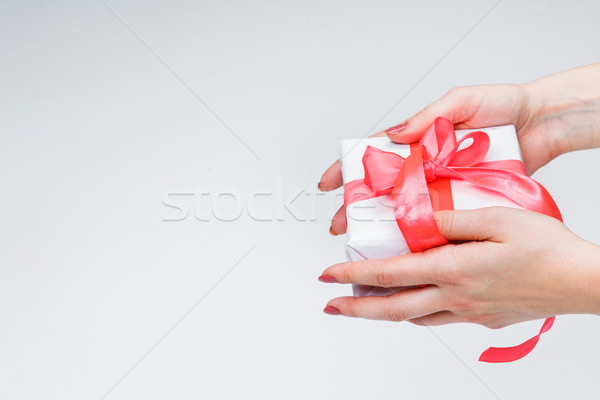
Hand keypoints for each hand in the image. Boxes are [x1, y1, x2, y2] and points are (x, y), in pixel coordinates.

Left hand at [319, 207, 599, 327]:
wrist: (582, 282)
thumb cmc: (547, 249)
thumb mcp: (497, 218)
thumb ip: (452, 218)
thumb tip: (420, 218)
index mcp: (455, 269)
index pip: (391, 274)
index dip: (354, 275)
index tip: (330, 274)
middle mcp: (456, 297)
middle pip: (392, 308)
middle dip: (355, 308)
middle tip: (329, 305)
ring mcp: (468, 312)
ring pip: (412, 318)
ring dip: (381, 313)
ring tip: (360, 306)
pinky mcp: (481, 318)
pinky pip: (436, 319)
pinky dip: (413, 313)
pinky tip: (410, 305)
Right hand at [320, 63, 599, 234]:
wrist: (543, 124)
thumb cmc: (502, 106)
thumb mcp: (460, 102)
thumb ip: (428, 118)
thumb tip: (397, 134)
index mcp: (419, 141)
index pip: (374, 156)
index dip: (347, 169)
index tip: (327, 182)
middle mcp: (427, 167)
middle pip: (383, 190)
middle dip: (357, 208)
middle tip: (340, 226)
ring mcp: (444, 186)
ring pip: (408, 210)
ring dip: (386, 227)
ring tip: (368, 245)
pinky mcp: (465, 201)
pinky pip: (441, 219)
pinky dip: (424, 233)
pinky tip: (408, 247)